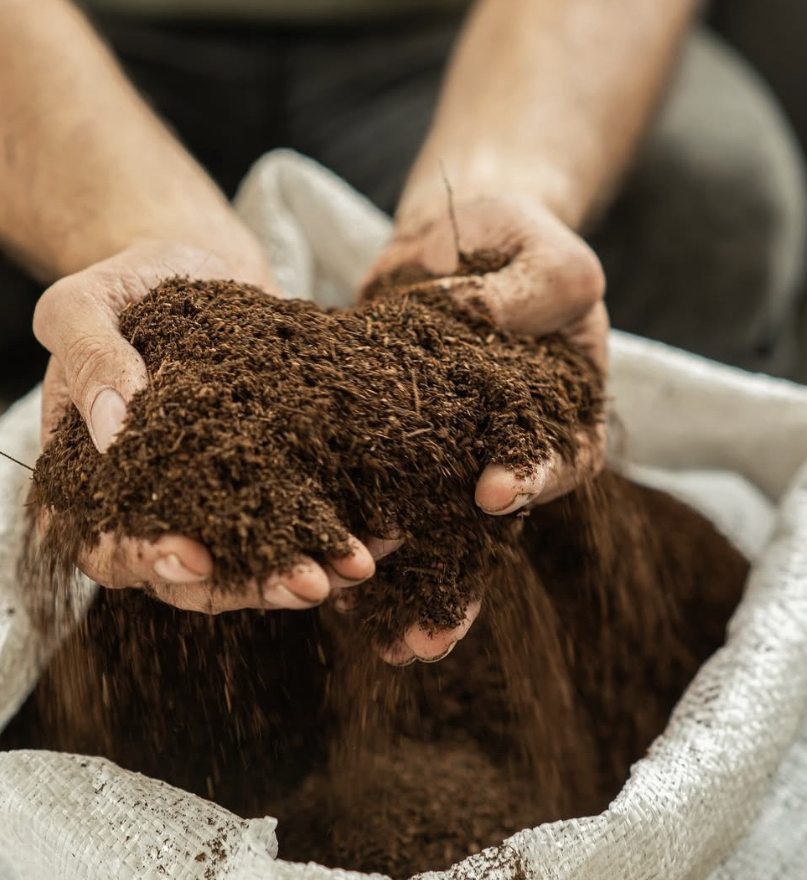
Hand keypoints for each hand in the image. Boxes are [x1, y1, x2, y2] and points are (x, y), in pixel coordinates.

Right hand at [33, 239, 375, 612]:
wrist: (193, 265)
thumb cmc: (126, 283)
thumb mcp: (84, 305)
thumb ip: (89, 358)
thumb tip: (114, 429)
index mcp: (92, 482)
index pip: (109, 547)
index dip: (149, 561)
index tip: (196, 558)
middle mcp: (153, 506)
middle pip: (193, 575)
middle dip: (250, 586)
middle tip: (307, 585)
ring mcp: (211, 497)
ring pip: (251, 560)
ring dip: (303, 571)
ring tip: (356, 566)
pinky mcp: (263, 477)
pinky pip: (296, 516)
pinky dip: (338, 528)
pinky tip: (384, 530)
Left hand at [362, 191, 607, 663]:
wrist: (458, 237)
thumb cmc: (519, 239)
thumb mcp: (545, 254)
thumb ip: (530, 292)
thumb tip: (480, 322)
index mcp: (558, 414)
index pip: (557, 455)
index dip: (531, 475)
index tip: (493, 492)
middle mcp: (501, 450)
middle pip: (487, 531)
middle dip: (459, 586)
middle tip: (426, 642)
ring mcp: (445, 454)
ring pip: (425, 533)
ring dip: (400, 587)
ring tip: (371, 641)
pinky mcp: (388, 442)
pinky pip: (369, 492)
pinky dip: (349, 530)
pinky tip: (320, 574)